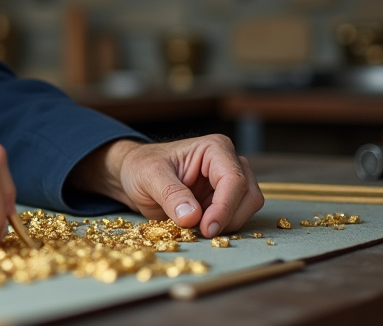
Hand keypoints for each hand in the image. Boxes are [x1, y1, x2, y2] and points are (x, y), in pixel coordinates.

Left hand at [70, 135, 264, 237]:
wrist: (134, 175)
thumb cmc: (141, 167)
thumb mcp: (149, 176)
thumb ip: (170, 194)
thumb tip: (192, 216)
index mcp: (214, 148)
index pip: (234, 180)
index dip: (225, 207)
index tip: (208, 228)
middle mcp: (228, 163)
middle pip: (248, 196)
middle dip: (229, 218)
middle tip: (202, 232)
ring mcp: (229, 183)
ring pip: (247, 209)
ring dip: (226, 224)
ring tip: (196, 227)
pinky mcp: (225, 200)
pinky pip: (236, 218)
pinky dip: (222, 227)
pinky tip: (199, 228)